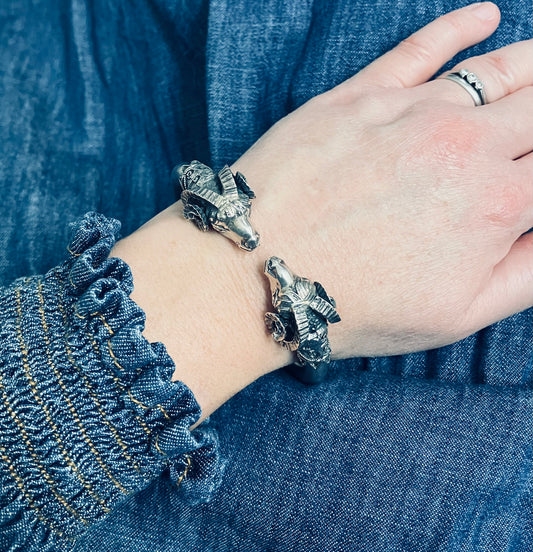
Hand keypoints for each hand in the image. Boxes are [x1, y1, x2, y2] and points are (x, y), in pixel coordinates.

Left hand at [232, 2, 532, 358]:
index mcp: (496, 202)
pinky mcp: (359, 94)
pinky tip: (485, 17)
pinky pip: (421, 47)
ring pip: (495, 71)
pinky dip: (459, 27)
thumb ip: (526, 272)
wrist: (260, 275)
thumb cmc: (353, 305)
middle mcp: (465, 144)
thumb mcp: (455, 315)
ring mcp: (410, 111)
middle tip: (532, 134)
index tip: (530, 182)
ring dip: (531, 66)